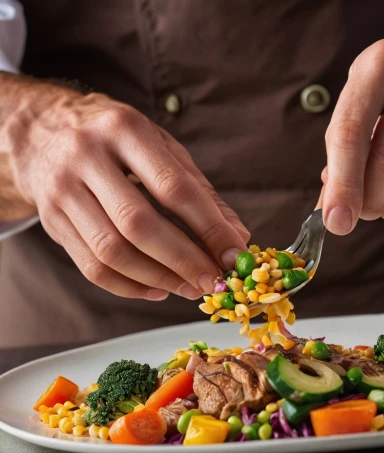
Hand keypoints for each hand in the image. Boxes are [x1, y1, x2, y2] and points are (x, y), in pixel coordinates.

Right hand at [4, 81, 248, 299]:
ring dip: (158, 278)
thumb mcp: (162, 149)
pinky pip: (92, 267)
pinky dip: (130, 286)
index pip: (174, 187)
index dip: (209, 227)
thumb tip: (237, 238)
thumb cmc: (118, 141)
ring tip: (189, 288)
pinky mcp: (50, 220)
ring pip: (112, 252)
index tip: (233, 256)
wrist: (43, 131)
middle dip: (183, 261)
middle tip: (213, 282)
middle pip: (138, 224)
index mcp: (125, 129)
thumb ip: (200, 192)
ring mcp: (62, 190)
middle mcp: (86, 156)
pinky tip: (157, 289)